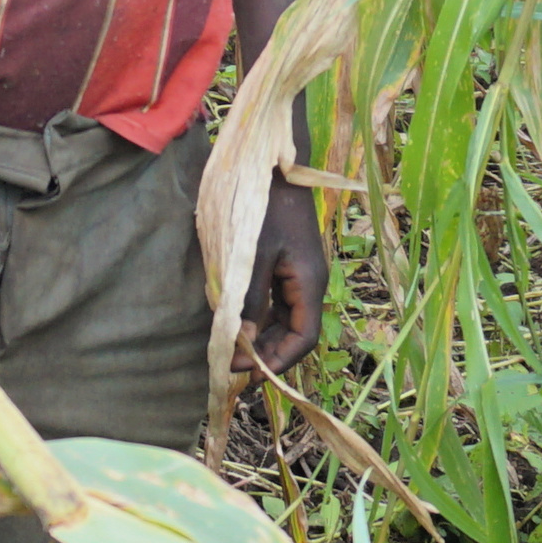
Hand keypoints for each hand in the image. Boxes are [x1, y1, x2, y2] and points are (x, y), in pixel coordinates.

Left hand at [244, 169, 331, 374]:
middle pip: (293, 333)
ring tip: (232, 353)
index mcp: (308, 284)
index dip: (278, 362)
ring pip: (283, 319)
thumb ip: (248, 299)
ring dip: (261, 338)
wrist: (273, 166)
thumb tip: (240, 340)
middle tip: (233, 369)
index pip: (302, 339)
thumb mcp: (252, 255)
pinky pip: (275, 302)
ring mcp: (297, 274)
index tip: (249, 376)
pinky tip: (235, 324)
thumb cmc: (263, 208)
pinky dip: (258, 317)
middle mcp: (307, 284)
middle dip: (266, 354)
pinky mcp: (284, 265)